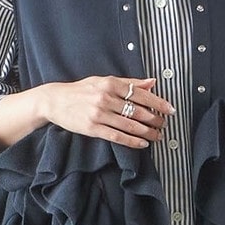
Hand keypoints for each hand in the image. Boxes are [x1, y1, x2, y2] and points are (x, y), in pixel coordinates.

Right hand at [42, 75, 173, 148]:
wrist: (55, 100)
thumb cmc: (81, 90)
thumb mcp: (104, 81)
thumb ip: (128, 82)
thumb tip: (151, 82)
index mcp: (110, 84)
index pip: (141, 94)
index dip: (158, 103)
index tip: (170, 109)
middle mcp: (106, 98)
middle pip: (138, 111)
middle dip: (155, 120)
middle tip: (164, 124)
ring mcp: (99, 114)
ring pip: (130, 126)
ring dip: (147, 133)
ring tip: (157, 136)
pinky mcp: (93, 128)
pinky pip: (117, 137)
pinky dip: (132, 141)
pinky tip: (142, 144)